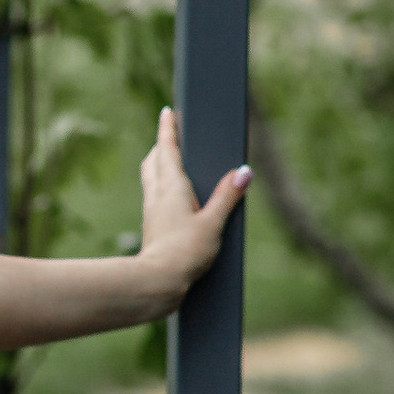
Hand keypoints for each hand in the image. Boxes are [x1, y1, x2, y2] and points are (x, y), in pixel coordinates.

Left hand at [136, 109, 251, 309]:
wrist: (158, 282)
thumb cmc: (185, 252)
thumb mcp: (213, 223)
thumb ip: (227, 197)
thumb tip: (243, 171)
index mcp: (171, 187)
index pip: (166, 149)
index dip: (167, 129)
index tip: (166, 112)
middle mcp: (157, 195)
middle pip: (153, 161)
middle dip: (160, 146)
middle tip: (170, 137)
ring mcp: (151, 211)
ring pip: (150, 179)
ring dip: (158, 166)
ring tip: (171, 164)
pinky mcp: (152, 227)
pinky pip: (154, 198)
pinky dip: (161, 188)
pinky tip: (173, 200)